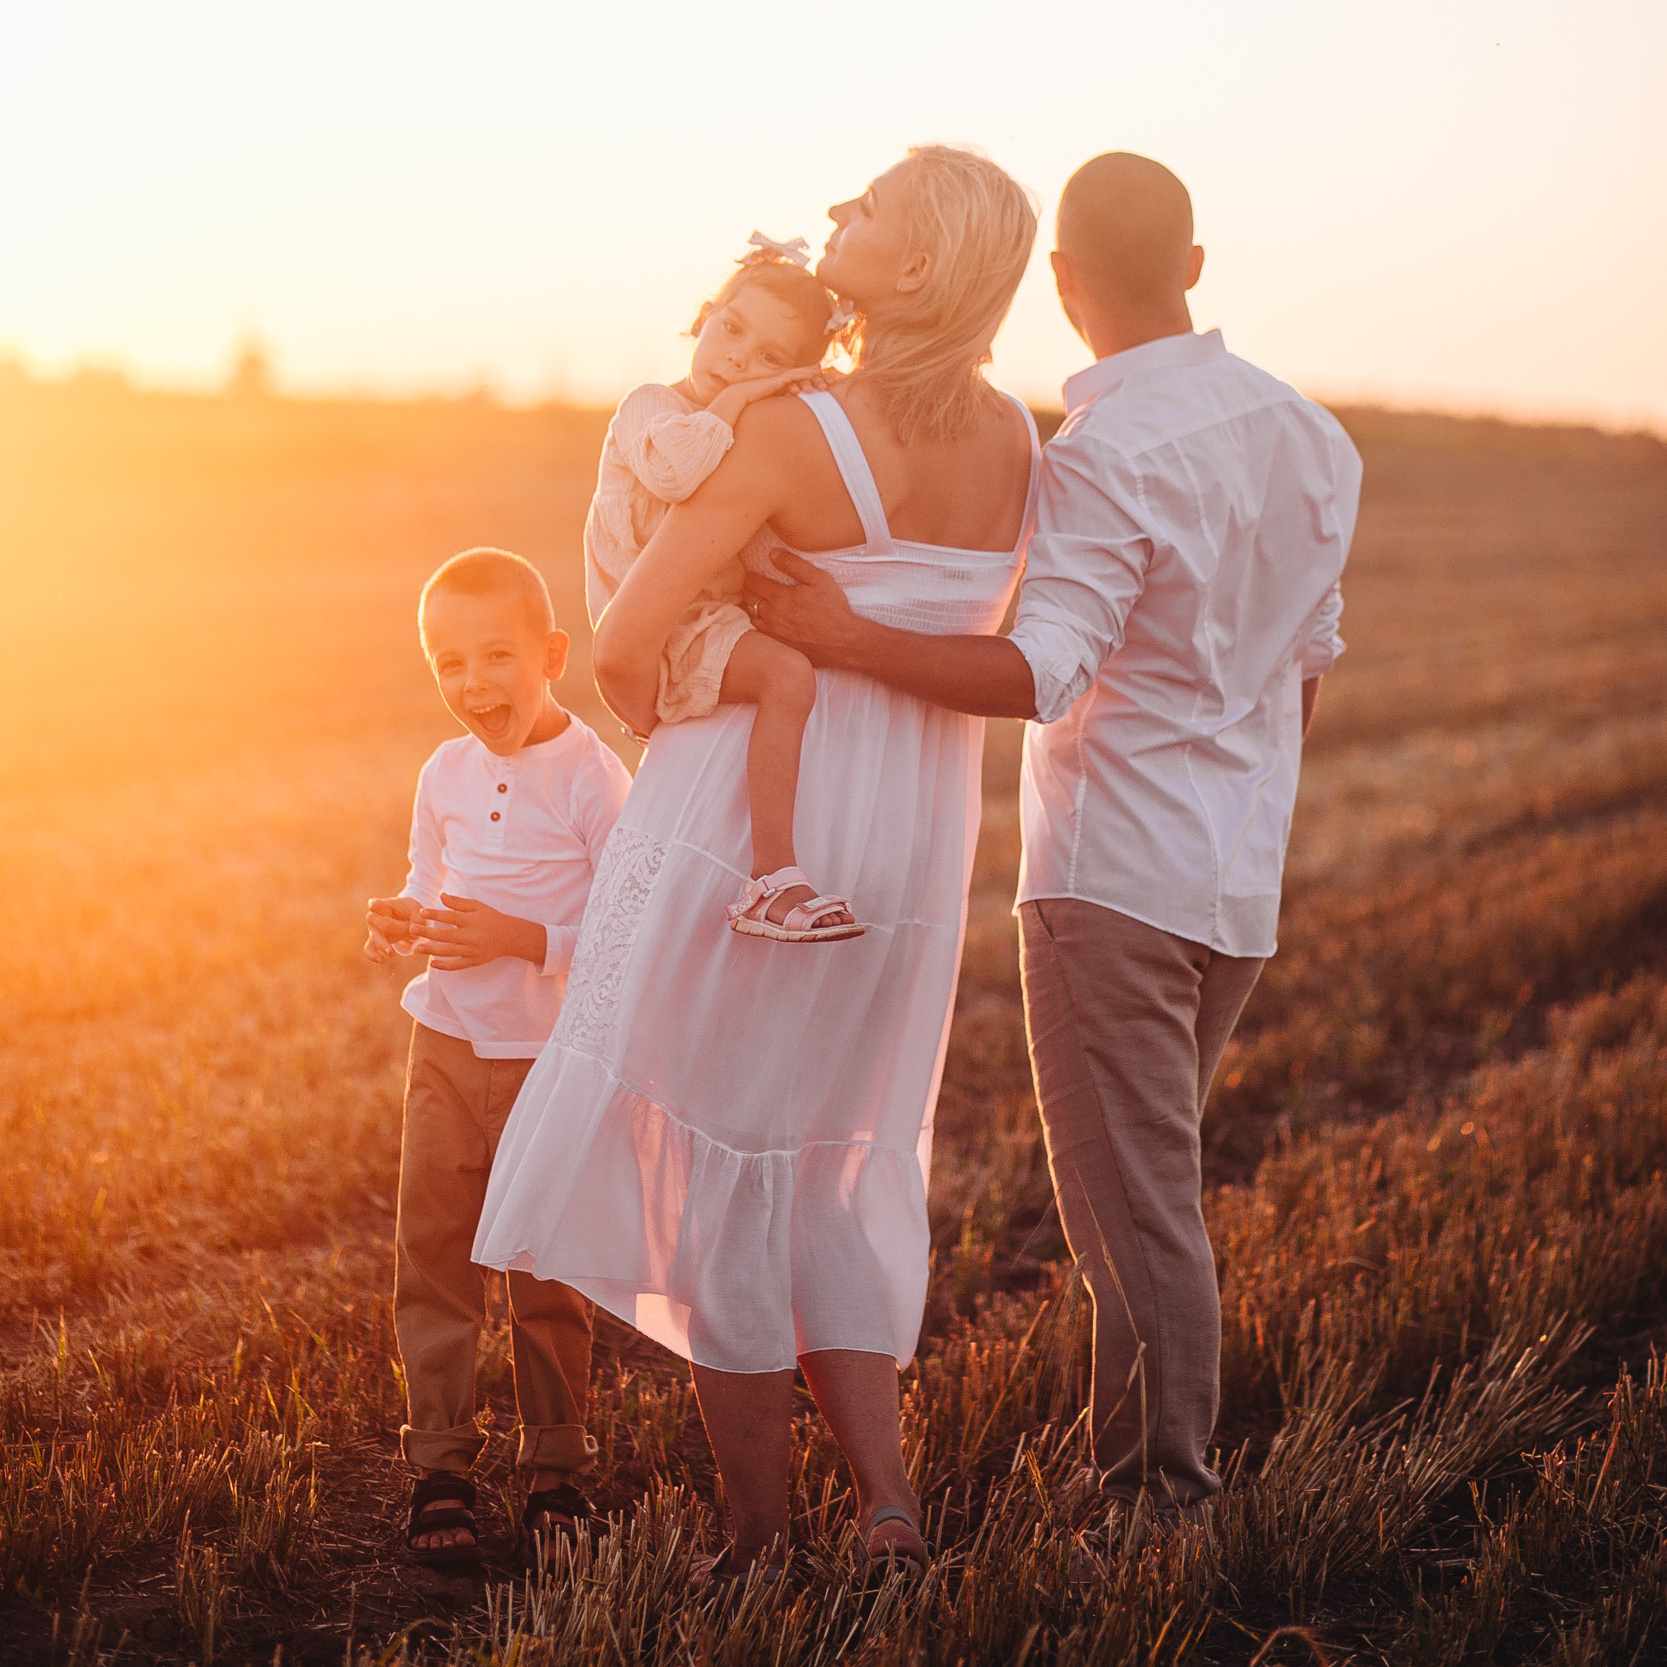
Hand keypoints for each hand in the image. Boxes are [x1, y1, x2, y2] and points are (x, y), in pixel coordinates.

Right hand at [365, 896, 422, 962]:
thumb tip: (413, 933)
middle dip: (389, 926)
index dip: (374, 905)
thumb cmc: (411, 911)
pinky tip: (381, 960)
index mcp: (384, 905)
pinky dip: (373, 955)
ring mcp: (373, 930)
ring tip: (391, 953)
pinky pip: (369, 949)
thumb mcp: (417, 911)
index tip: (373, 906)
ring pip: (373, 937)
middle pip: (373, 920)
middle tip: (406, 930)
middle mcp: (375, 917)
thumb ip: (417, 919)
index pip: (376, 903)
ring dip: (382, 945)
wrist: (408, 919)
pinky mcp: (375, 941)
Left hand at [412, 894, 546, 970]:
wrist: (510, 937)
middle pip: (446, 935)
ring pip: (448, 951)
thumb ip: (459, 903)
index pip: (450, 917)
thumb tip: (441, 896)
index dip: (435, 914)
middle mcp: (471, 936)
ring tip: (418, 948)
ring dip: (432, 950)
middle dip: (427, 933)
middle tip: (413, 929)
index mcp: (471, 921)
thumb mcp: (478, 906)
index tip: (422, 912)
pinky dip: (444, 966)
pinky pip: (457, 965)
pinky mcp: (473, 961)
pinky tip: (433, 963)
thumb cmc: (492, 918)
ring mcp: (472, 950)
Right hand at [707, 365, 831, 427]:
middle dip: (820, 379)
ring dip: (815, 377)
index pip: (802, 385)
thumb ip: (781, 416)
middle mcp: (784, 383)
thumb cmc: (753, 408)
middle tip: (833, 380)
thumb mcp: (772, 412)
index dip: (815, 384)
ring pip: (802, 376)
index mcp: (784, 389)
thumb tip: (787, 430)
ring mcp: (781, 379)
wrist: (740, 399)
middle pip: (805, 379)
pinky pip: (794, 375)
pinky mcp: (777, 379)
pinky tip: (815, 372)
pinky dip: (805, 373)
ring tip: (827, 381)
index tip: (828, 387)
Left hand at [743, 549, 862, 666]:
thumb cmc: (833, 608)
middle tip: (753, 586)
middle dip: (748, 589)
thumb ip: (794, 564)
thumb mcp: (819, 579)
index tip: (753, 574)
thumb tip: (772, 553)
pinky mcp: (777, 644)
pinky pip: (756, 631)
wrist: (842, 641)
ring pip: (750, 615)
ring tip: (755, 601)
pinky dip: (755, 622)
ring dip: (750, 606)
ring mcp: (773, 631)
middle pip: (748, 598)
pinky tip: (762, 619)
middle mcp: (772, 614)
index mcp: (780, 596)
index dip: (751, 576)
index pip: (753, 582)